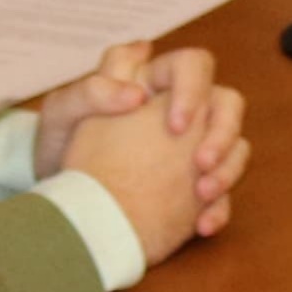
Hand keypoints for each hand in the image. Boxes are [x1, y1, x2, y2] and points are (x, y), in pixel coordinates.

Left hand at [35, 41, 247, 239]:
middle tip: (199, 163)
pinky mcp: (194, 185)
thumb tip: (138, 95)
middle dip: (223, 132)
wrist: (56, 197)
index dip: (194, 90)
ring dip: (228, 170)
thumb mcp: (61, 114)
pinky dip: (219, 209)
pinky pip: (224, 192)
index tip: (175, 126)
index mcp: (152, 81)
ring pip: (235, 146)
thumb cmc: (56, 146)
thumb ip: (92, 91)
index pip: (193, 66)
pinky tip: (201, 225)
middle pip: (227, 103)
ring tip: (203, 195)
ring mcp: (191, 149)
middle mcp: (179, 110)